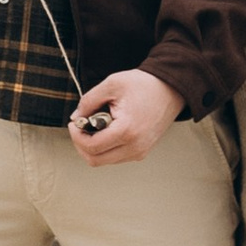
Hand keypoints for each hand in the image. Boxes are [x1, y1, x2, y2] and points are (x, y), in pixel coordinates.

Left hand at [67, 67, 181, 163]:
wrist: (171, 89)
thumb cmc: (143, 85)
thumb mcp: (112, 84)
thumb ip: (89, 101)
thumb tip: (75, 118)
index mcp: (126, 131)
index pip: (91, 147)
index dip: (76, 135)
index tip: (75, 122)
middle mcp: (134, 147)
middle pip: (95, 160)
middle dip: (81, 144)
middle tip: (81, 127)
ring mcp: (139, 152)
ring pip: (104, 161)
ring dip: (93, 146)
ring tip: (96, 125)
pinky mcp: (141, 152)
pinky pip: (115, 157)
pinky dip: (105, 147)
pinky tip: (108, 130)